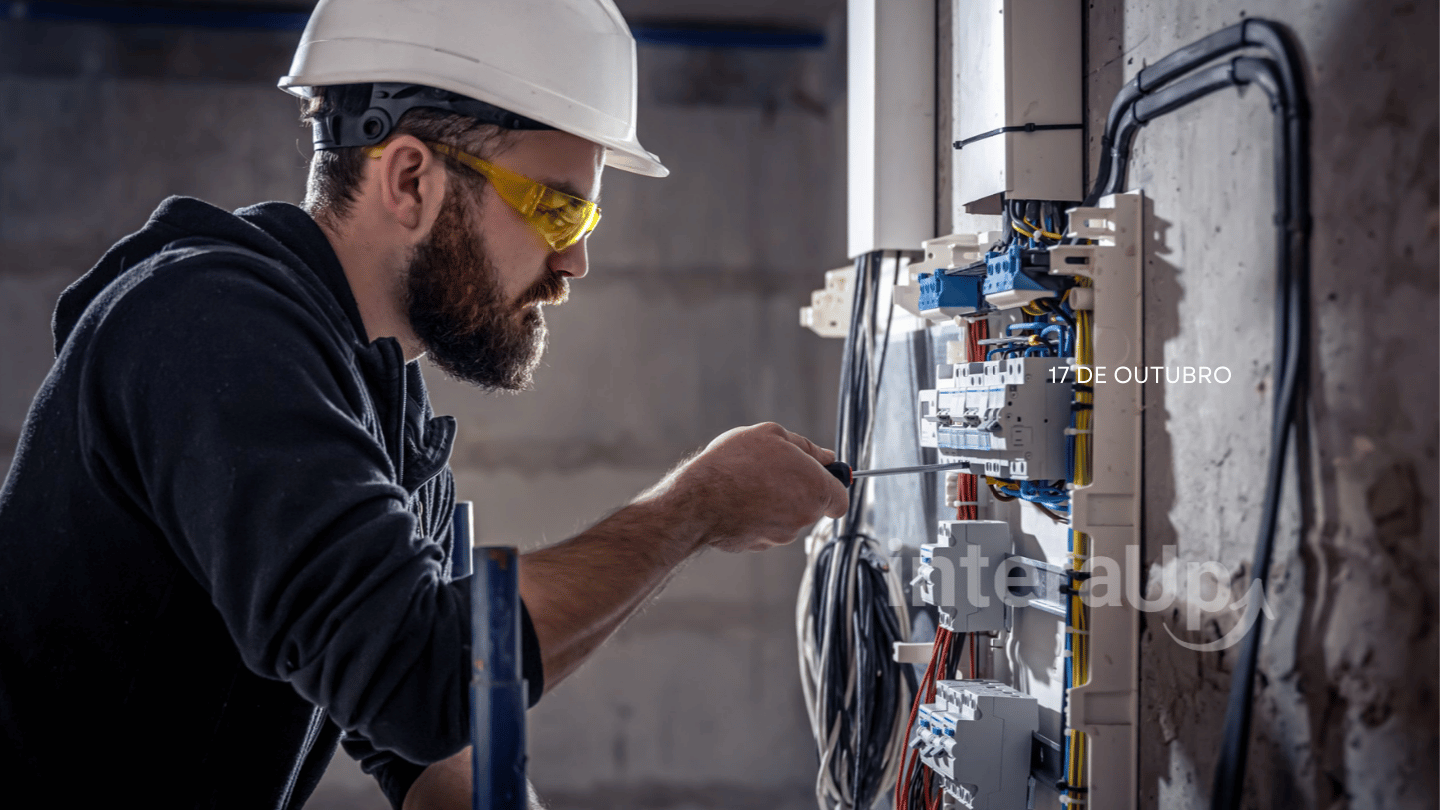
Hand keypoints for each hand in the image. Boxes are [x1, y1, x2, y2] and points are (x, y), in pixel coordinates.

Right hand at [653, 422, 848, 552]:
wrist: (699, 500)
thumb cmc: (736, 463)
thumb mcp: (772, 435)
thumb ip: (806, 447)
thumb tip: (827, 456)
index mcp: (816, 490)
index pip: (841, 499)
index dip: (832, 487)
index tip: (818, 478)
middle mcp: (804, 518)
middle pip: (811, 506)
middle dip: (796, 490)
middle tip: (770, 470)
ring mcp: (781, 536)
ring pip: (786, 518)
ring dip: (773, 502)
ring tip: (747, 483)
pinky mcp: (758, 546)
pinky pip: (764, 528)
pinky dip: (755, 517)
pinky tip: (737, 500)